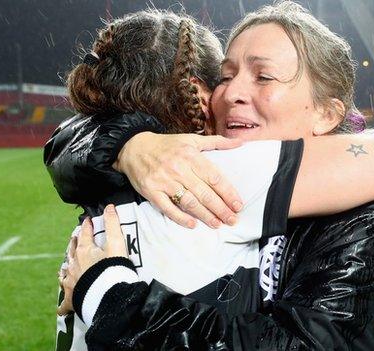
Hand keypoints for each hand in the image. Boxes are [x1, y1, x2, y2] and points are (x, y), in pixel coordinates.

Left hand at [57, 204, 127, 315]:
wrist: (109, 295)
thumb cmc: (113, 268)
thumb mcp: (117, 244)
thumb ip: (113, 224)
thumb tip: (110, 207)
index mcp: (84, 251)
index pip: (84, 234)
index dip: (86, 226)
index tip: (87, 221)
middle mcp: (74, 265)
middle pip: (72, 251)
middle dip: (74, 244)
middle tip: (75, 239)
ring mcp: (71, 282)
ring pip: (65, 273)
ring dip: (66, 268)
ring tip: (65, 267)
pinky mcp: (72, 298)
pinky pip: (65, 303)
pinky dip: (63, 304)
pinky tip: (60, 307)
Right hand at [114, 132, 243, 228]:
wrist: (133, 147)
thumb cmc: (166, 145)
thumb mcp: (191, 139)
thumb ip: (217, 142)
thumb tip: (239, 143)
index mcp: (191, 156)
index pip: (214, 177)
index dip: (228, 193)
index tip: (238, 204)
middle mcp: (178, 169)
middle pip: (204, 193)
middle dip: (221, 209)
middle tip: (232, 220)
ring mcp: (164, 181)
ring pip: (189, 202)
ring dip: (205, 216)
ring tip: (217, 224)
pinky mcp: (151, 192)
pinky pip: (168, 208)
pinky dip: (180, 218)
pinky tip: (192, 224)